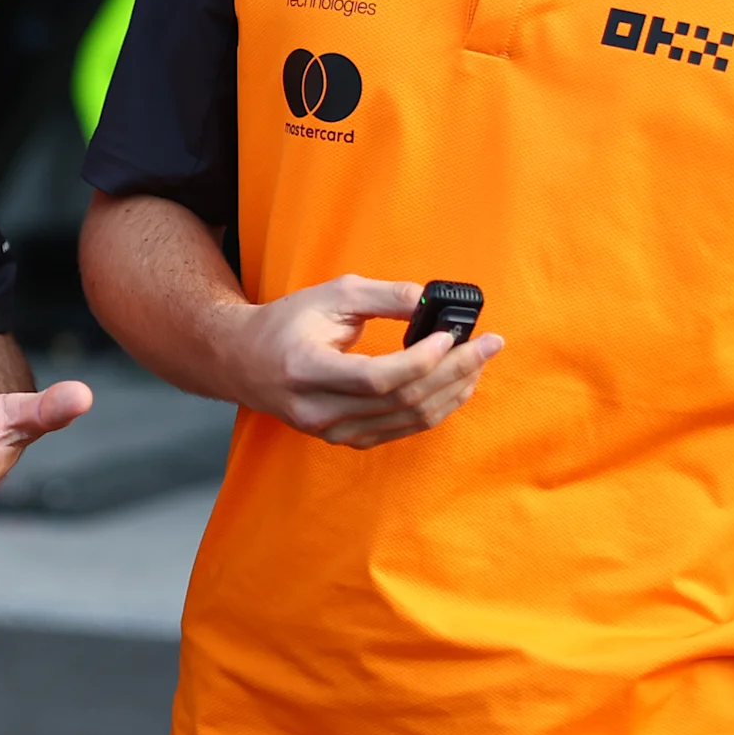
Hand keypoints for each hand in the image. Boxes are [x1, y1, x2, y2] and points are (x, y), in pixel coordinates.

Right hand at [229, 275, 504, 446]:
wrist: (244, 361)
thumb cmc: (287, 323)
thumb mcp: (330, 295)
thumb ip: (383, 297)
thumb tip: (431, 301)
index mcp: (305, 370)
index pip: (376, 378)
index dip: (421, 360)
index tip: (451, 334)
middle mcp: (317, 410)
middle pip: (402, 401)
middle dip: (454, 371)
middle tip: (488, 345)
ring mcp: (332, 431)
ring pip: (409, 420)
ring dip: (453, 391)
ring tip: (478, 362)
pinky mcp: (346, 440)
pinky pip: (403, 429)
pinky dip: (436, 407)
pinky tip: (455, 384)